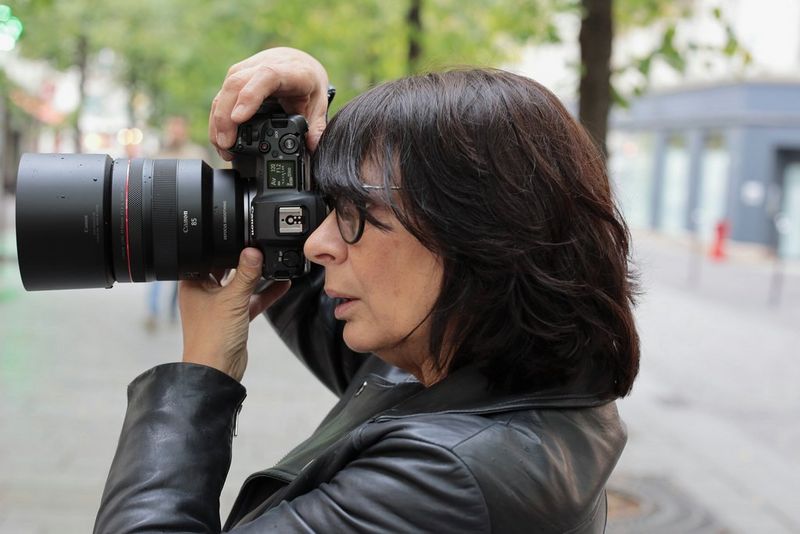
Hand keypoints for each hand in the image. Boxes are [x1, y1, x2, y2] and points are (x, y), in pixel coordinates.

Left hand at [179, 248, 289, 380]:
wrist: (217, 371)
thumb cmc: (211, 338)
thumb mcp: (232, 300)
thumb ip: (245, 275)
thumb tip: (253, 252)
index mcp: (193, 285)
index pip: (206, 258)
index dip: (221, 247)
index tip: (239, 237)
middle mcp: (204, 294)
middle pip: (225, 270)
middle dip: (243, 261)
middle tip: (259, 247)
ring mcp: (220, 307)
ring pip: (240, 285)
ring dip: (257, 277)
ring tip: (273, 262)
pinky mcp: (234, 318)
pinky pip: (251, 300)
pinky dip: (265, 293)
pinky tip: (281, 284)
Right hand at [209, 47, 329, 159]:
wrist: (298, 62)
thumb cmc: (307, 82)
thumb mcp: (318, 103)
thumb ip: (317, 126)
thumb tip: (314, 146)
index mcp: (289, 70)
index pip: (266, 76)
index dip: (250, 96)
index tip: (239, 118)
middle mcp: (263, 65)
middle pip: (237, 84)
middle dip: (226, 116)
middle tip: (226, 144)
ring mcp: (246, 70)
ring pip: (225, 90)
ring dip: (218, 120)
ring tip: (222, 147)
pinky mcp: (235, 78)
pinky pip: (222, 95)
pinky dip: (218, 118)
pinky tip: (219, 138)